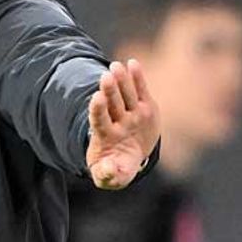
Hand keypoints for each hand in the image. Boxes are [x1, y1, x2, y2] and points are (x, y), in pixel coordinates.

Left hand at [86, 60, 159, 189]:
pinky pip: (140, 92)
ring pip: (124, 95)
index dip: (97, 109)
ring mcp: (130, 114)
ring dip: (120, 80)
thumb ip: (107, 174)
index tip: (96, 98)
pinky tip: (133, 63)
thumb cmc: (117, 168)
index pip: (99, 120)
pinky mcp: (145, 109)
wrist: (130, 159)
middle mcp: (117, 122)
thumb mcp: (111, 177)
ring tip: (117, 66)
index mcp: (106, 137)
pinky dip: (137, 78)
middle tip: (106, 76)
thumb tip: (109, 170)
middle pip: (111, 104)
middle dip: (109, 90)